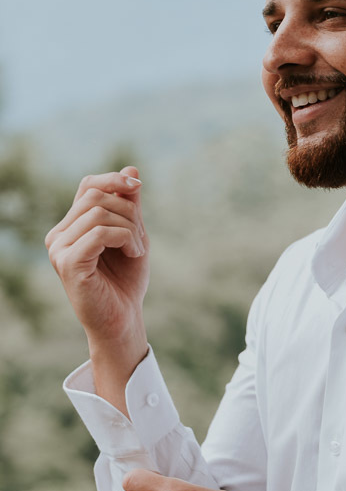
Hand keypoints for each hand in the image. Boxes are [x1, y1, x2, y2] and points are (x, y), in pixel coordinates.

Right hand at [45, 166, 149, 411]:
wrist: (123, 321)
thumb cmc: (126, 282)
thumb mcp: (133, 236)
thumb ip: (130, 206)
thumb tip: (131, 169)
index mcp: (71, 227)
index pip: (88, 186)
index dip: (113, 181)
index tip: (137, 188)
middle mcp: (58, 236)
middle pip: (95, 196)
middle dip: (128, 210)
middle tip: (141, 237)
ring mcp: (59, 250)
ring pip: (99, 213)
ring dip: (130, 227)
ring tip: (139, 250)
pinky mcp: (68, 264)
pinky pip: (100, 233)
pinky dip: (125, 237)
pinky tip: (135, 254)